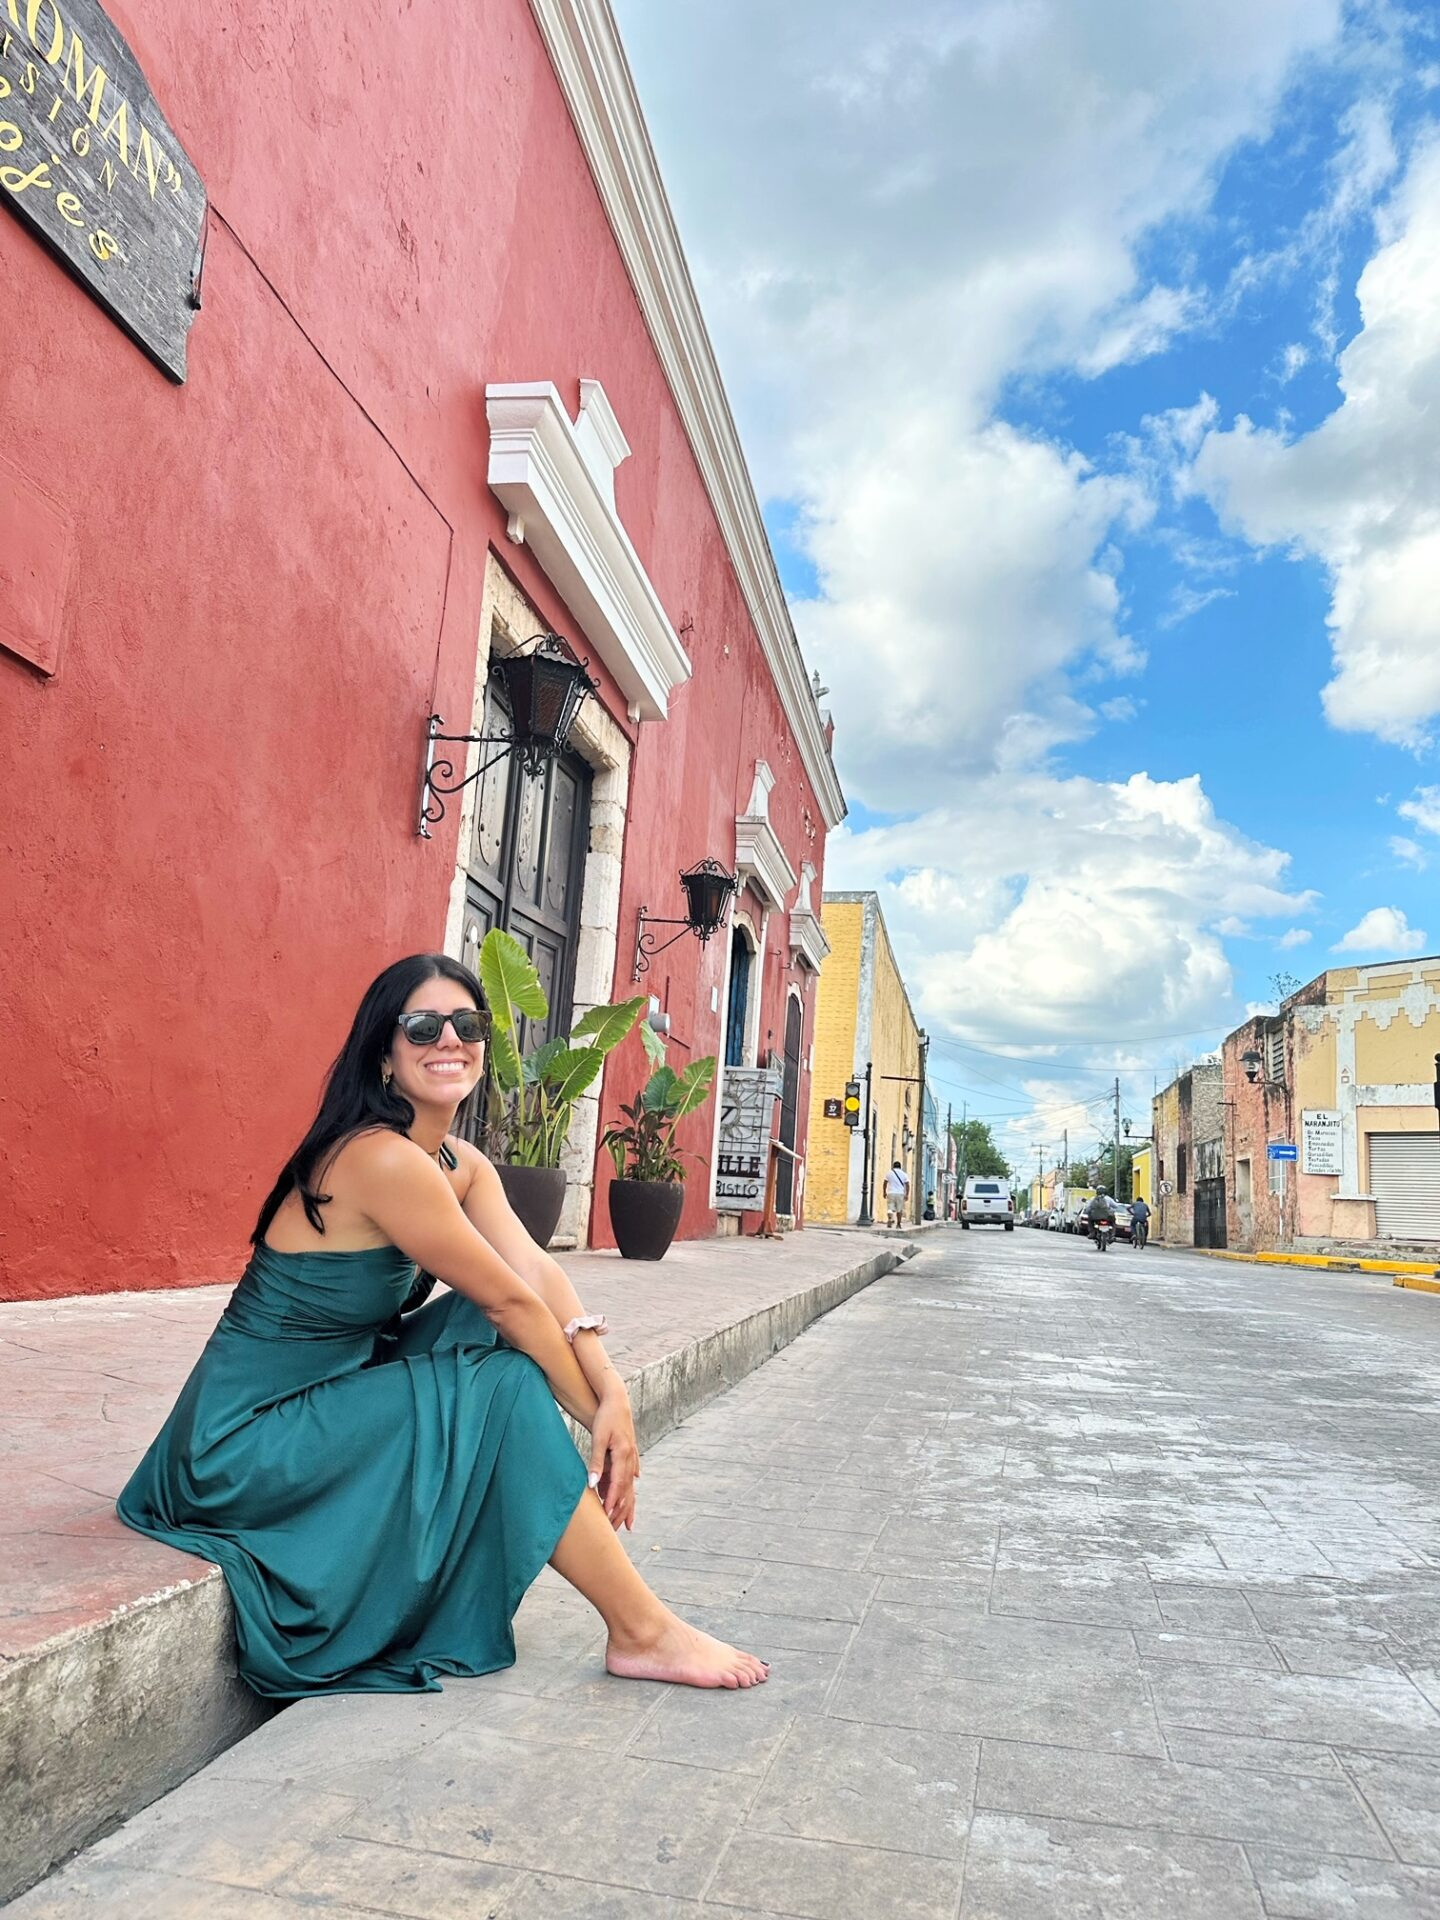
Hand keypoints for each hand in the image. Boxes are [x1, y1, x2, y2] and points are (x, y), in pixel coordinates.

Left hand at [589, 1385, 639, 1531]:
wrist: (617, 1398)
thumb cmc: (606, 1416)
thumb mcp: (598, 1438)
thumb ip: (596, 1462)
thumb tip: (592, 1484)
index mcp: (623, 1454)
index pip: (618, 1485)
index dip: (612, 1502)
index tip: (606, 1518)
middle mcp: (630, 1458)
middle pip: (627, 1490)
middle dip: (620, 1511)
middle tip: (614, 1531)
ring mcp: (632, 1456)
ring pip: (630, 1486)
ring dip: (627, 1505)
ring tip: (626, 1524)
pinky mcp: (629, 1453)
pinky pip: (630, 1477)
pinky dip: (629, 1490)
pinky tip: (632, 1495)